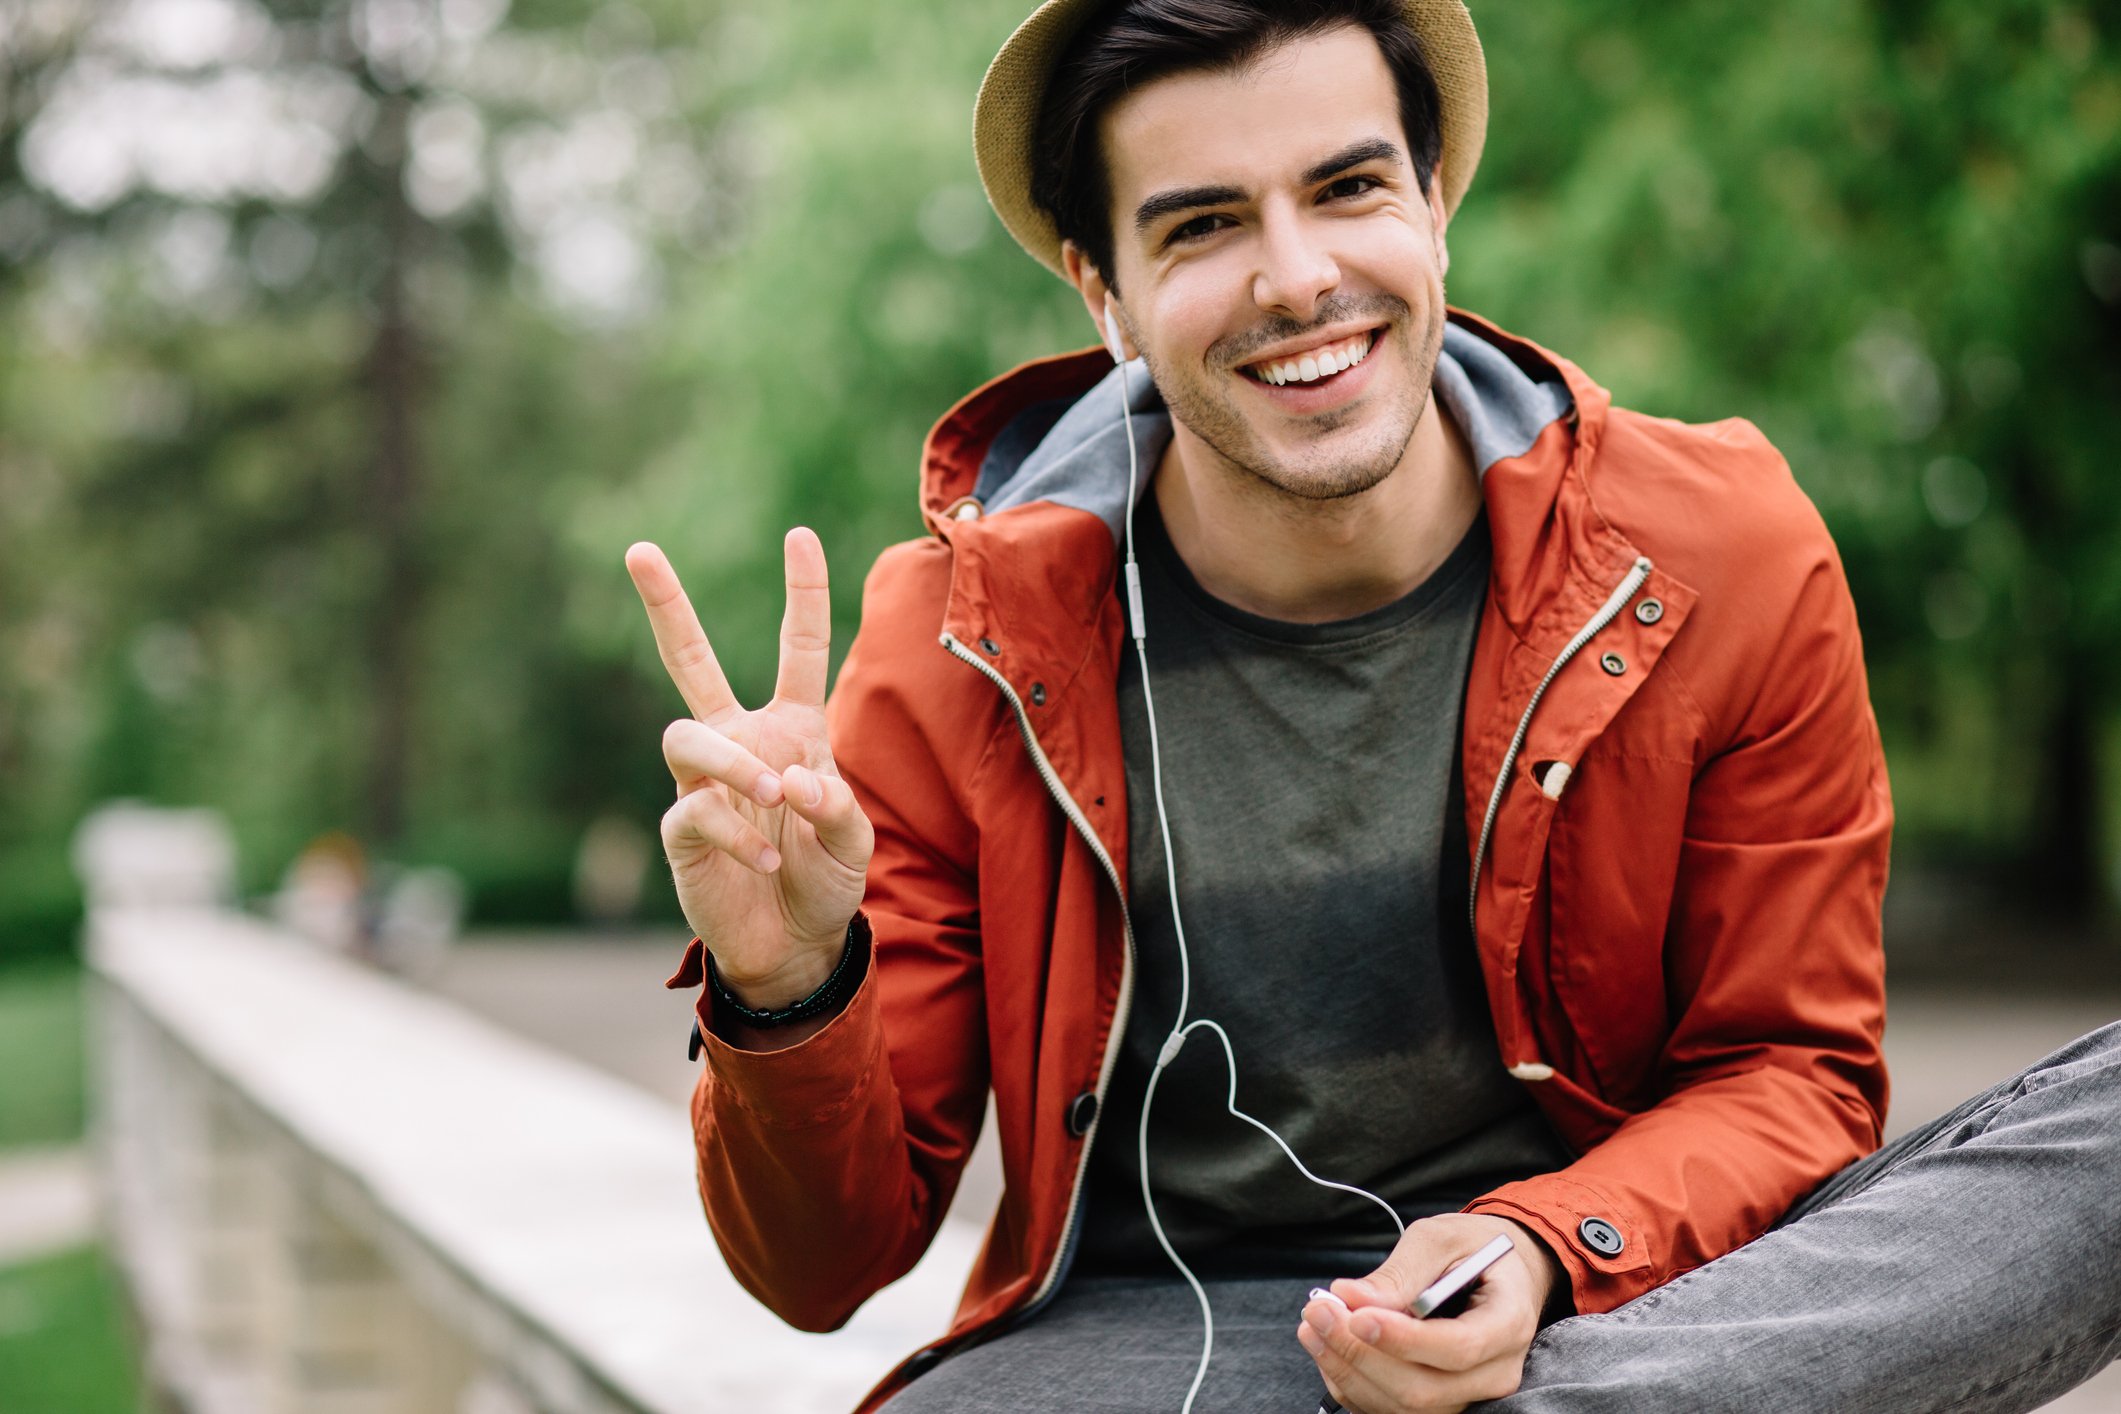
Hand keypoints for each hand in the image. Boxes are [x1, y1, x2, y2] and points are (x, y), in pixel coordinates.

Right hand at [626, 530, 873, 1010]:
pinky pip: (694, 809)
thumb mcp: (856, 840)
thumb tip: (786, 780)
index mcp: (793, 727)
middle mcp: (741, 741)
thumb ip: (836, 804)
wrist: (795, 945)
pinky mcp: (682, 829)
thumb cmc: (827, 879)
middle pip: (690, 660)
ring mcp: (704, 783)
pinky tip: (766, 863)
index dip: (803, 593)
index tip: (798, 535)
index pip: (797, 647)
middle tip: (640, 550)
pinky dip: (735, 833)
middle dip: (666, 605)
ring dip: (732, 763)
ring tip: (773, 798)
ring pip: (686, 735)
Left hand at [1297, 1214, 1560, 1412]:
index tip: (1356, 1316)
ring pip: (1404, 1408)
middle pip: (1424, 1389)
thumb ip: (1400, 1272)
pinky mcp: (1442, 1404)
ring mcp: (1470, 1396)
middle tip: (1318, 1310)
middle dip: (1361, 1354)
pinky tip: (1329, 1349)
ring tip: (1314, 1326)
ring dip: (1348, 1371)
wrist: (1499, 1275)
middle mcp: (1495, 1373)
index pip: (1459, 1348)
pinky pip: (1391, 1411)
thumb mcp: (1441, 1239)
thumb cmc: (1473, 1250)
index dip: (1403, 1339)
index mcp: (1508, 1322)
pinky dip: (1352, 1385)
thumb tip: (1351, 1298)